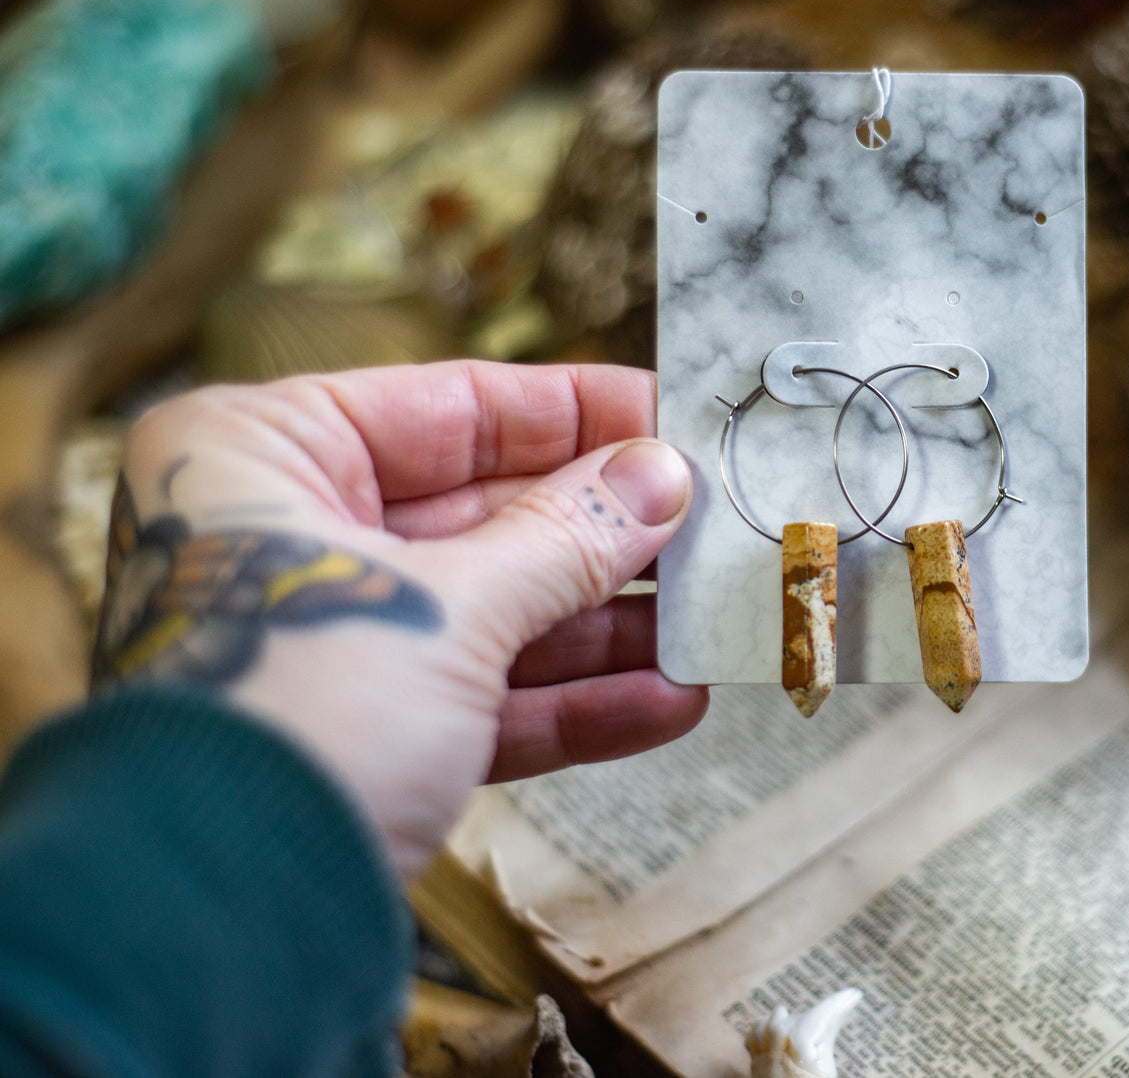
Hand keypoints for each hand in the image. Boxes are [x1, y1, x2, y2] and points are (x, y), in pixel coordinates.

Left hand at [93, 361, 705, 878]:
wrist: (213, 929)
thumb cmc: (285, 721)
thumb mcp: (443, 607)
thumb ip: (562, 538)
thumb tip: (661, 476)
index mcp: (265, 457)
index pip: (449, 405)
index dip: (572, 412)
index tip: (668, 415)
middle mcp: (289, 538)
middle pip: (484, 512)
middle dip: (603, 532)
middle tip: (708, 521)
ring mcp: (331, 641)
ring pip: (496, 610)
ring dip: (606, 625)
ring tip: (707, 617)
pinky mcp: (367, 734)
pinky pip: (486, 696)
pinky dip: (573, 701)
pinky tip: (668, 699)